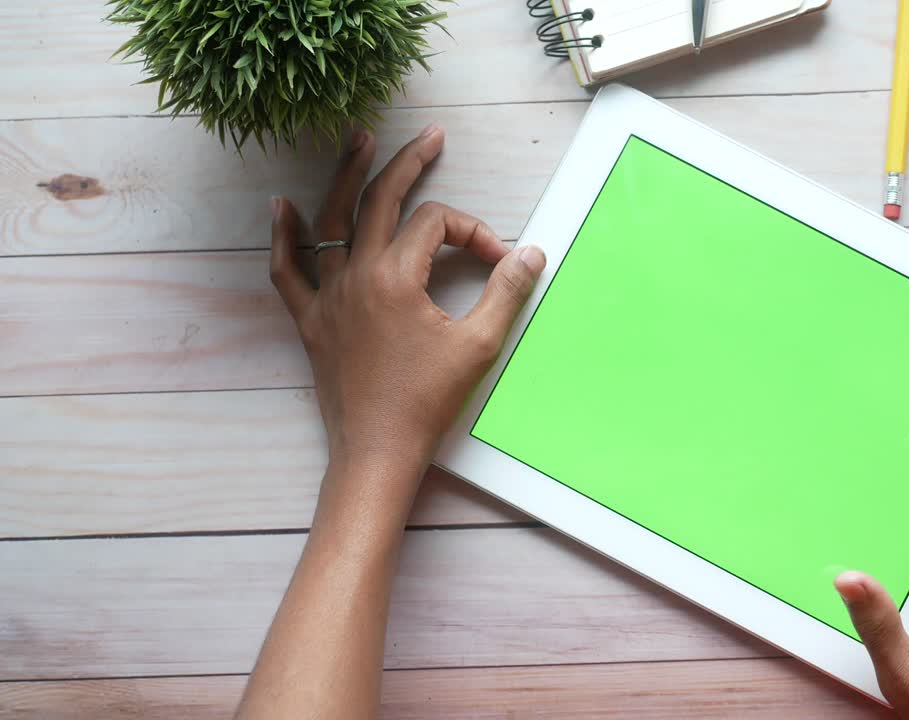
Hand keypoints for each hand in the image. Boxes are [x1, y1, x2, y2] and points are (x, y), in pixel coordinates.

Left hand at [268, 126, 545, 494]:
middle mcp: (354, 276)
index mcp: (395, 277)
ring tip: (358, 140)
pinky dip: (284, 237)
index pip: (435, 224)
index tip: (498, 261)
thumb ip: (506, 292)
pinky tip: (280, 207)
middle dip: (408, 164)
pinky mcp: (311, 320)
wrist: (377, 451)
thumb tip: (532, 252)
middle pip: (380, 201)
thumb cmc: (427, 401)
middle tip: (431, 138)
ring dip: (346, 177)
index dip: (472, 231)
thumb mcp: (478, 344)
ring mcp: (327, 296)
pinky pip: (287, 271)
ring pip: (330, 222)